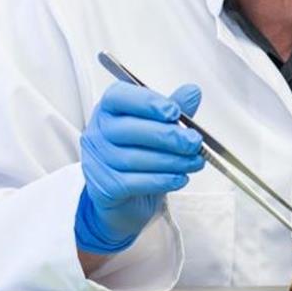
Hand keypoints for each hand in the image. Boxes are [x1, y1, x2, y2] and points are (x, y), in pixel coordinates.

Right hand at [74, 81, 204, 253]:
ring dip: (171, 160)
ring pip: (134, 158)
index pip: (120, 97)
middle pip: (129, 129)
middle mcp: (98, 132)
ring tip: (194, 161)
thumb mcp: (157, 127)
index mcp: (109, 109)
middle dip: (167, 136)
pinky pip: (134, 183)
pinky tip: (179, 177)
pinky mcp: (103, 187)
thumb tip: (192, 92)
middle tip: (194, 141)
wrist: (125, 198)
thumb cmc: (139, 154)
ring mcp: (97, 161)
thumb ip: (173, 108)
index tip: (174, 111)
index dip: (148, 102)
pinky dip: (162, 180)